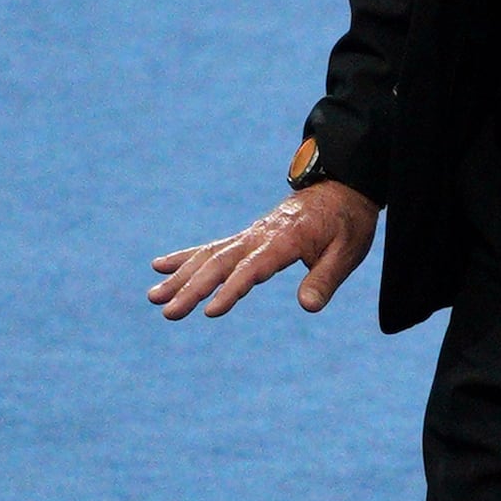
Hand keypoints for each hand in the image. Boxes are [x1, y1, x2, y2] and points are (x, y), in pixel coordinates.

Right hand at [150, 180, 378, 319]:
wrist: (342, 187)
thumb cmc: (347, 223)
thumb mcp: (347, 252)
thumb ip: (325, 279)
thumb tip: (307, 307)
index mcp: (286, 239)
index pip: (252, 269)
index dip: (231, 290)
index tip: (209, 311)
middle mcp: (260, 235)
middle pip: (220, 263)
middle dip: (192, 289)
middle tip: (168, 312)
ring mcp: (249, 234)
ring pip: (209, 256)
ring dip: (180, 277)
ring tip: (153, 297)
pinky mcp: (246, 237)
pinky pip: (211, 247)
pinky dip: (185, 257)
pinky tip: (160, 267)